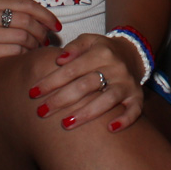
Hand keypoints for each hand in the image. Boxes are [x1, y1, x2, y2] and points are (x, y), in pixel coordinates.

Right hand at [0, 0, 60, 73]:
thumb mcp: (1, 17)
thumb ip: (22, 15)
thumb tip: (51, 22)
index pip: (27, 5)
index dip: (46, 15)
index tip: (57, 26)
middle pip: (26, 21)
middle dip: (41, 32)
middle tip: (45, 40)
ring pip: (23, 37)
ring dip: (35, 44)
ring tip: (35, 48)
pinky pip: (15, 52)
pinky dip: (25, 54)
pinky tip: (25, 55)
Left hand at [28, 32, 145, 133]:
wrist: (133, 54)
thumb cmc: (102, 51)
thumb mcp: (88, 41)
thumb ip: (74, 47)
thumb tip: (59, 60)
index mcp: (102, 53)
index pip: (72, 69)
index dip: (51, 81)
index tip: (32, 93)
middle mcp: (116, 67)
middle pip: (86, 85)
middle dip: (61, 100)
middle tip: (41, 112)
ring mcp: (127, 83)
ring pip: (108, 99)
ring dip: (87, 113)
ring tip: (66, 124)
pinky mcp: (137, 96)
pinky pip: (135, 110)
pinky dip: (125, 119)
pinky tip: (110, 129)